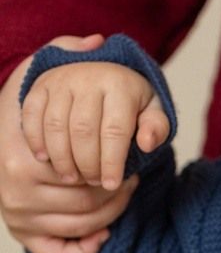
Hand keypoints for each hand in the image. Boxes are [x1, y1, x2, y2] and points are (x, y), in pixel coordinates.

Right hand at [1, 38, 137, 252]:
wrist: (0, 128)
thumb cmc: (27, 104)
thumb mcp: (42, 71)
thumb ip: (67, 51)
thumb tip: (96, 43)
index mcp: (24, 154)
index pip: (90, 171)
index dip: (119, 168)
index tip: (132, 163)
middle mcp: (15, 187)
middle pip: (89, 201)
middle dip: (118, 192)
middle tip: (132, 179)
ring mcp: (16, 212)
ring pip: (83, 224)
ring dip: (111, 214)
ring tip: (121, 194)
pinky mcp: (20, 232)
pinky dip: (85, 249)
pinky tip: (102, 234)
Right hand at [19, 34, 169, 190]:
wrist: (101, 68)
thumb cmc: (130, 99)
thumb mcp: (152, 109)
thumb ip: (157, 126)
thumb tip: (147, 143)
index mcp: (119, 84)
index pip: (114, 131)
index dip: (112, 162)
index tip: (112, 185)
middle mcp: (87, 77)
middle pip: (82, 132)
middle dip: (88, 164)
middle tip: (94, 181)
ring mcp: (59, 80)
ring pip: (55, 127)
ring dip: (62, 158)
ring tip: (72, 177)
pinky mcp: (38, 85)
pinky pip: (31, 116)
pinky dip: (36, 140)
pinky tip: (45, 159)